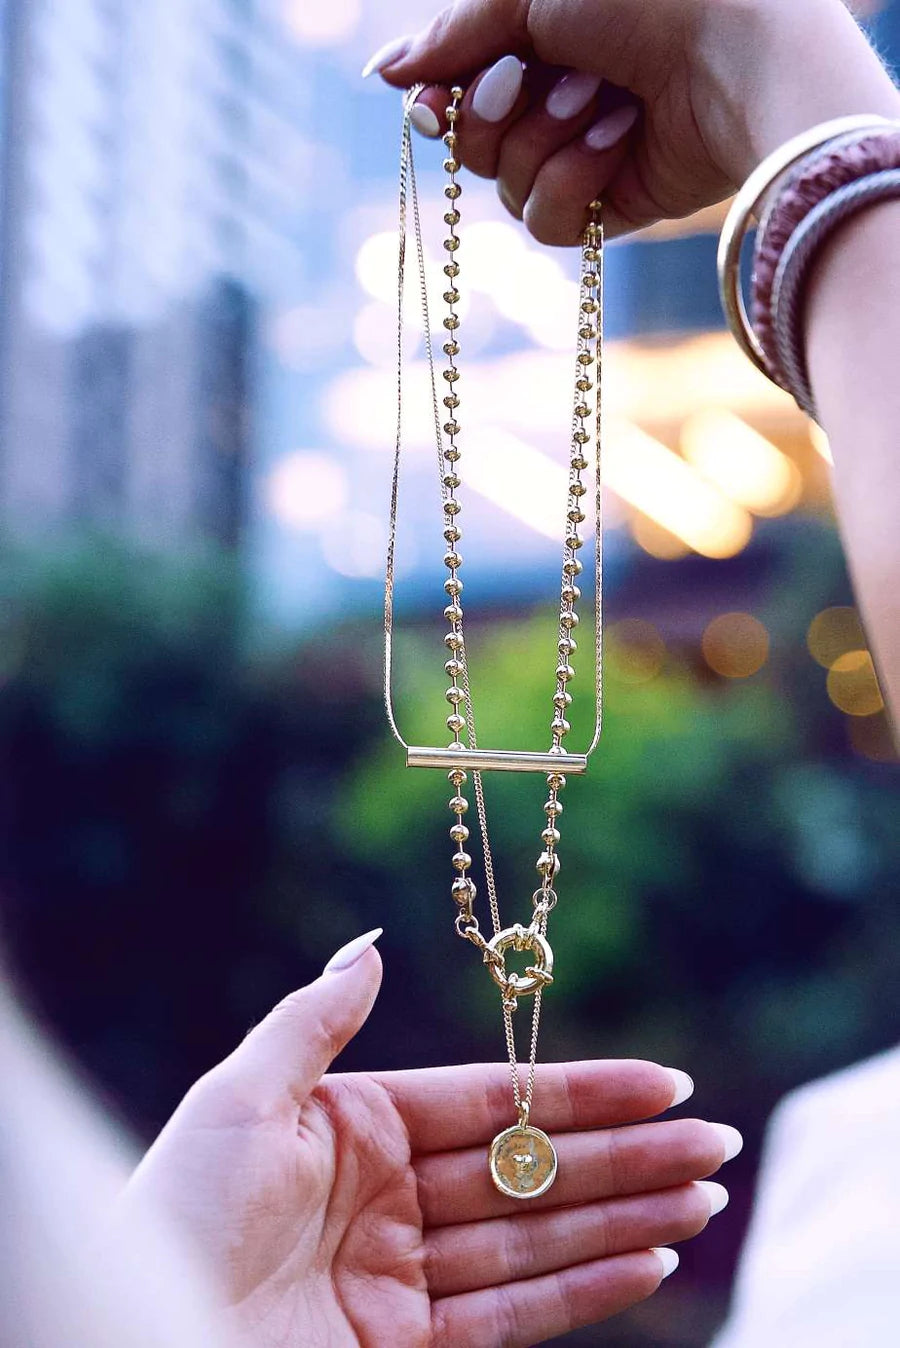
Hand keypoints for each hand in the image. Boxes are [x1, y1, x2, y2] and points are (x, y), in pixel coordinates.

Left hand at [127, 930, 738, 1346]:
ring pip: (538, 1238)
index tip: (661, 1082)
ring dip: (626, 1221)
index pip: (494, 1101)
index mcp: (360, 1126)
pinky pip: (513, 1313)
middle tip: (714, 1144)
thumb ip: (316, 1021)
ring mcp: (404, 1277)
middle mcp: (392, 1197)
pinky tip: (650, 1264)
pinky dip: (585, 1290)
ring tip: (704, 1200)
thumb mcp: (242, 1095)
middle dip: (627, 1159)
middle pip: (531, 1170)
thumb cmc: (176, 1207)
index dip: (581, 1093)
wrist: (132, 1328)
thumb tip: (373, 943)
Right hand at [373, 0, 899, 241]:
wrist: (734, 53)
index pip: (458, 90)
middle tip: (532, 77)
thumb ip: (454, 35)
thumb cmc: (646, 2)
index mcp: (542, 41)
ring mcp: (586, 156)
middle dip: (494, 115)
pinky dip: (577, 180)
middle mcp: (559, 99)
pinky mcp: (614, 207)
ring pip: (508, 188)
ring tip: (605, 98)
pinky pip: (550, 223)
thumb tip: (382, 73)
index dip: (438, 103)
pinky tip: (621, 140)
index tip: (427, 104)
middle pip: (474, 146)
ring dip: (547, 139)